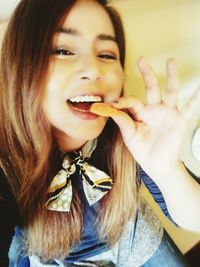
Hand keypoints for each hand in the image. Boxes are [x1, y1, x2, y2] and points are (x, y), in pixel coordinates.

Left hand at [92, 57, 199, 178]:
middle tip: (141, 59)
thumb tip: (109, 109)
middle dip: (147, 73)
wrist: (156, 164)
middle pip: (151, 87)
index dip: (122, 102)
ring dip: (171, 76)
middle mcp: (155, 109)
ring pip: (170, 91)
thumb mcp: (129, 135)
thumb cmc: (142, 149)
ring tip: (171, 61)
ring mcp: (168, 113)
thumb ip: (122, 121)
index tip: (111, 105)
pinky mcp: (180, 120)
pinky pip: (190, 107)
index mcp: (141, 113)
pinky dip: (196, 98)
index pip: (131, 101)